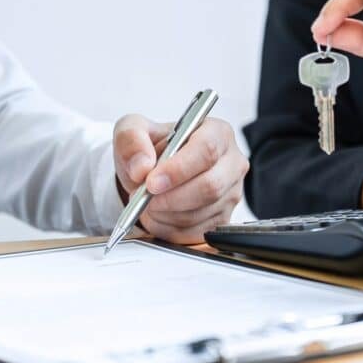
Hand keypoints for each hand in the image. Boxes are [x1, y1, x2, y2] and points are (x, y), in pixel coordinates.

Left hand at [113, 115, 247, 243]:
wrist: (152, 172)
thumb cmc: (150, 148)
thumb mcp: (132, 129)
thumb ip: (132, 140)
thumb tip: (142, 167)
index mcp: (217, 132)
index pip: (207, 150)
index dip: (178, 169)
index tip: (152, 182)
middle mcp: (231, 162)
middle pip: (210, 186)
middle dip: (171, 197)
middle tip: (144, 198)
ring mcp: (230, 193)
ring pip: (201, 213)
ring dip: (165, 214)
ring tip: (147, 203)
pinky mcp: (222, 219)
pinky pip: (196, 232)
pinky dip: (169, 228)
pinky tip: (157, 215)